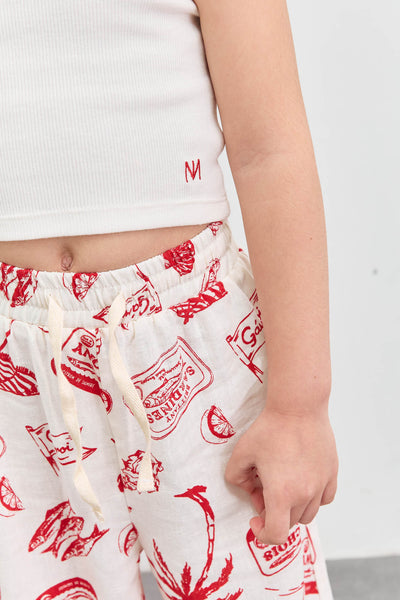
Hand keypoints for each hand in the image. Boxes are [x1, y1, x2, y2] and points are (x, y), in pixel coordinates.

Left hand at [224, 403, 337, 544]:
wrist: (298, 407)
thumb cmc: (270, 428)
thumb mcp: (242, 452)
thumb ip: (235, 476)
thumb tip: (245, 488)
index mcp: (281, 494)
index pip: (276, 534)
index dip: (263, 534)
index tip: (255, 520)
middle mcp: (305, 494)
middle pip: (290, 523)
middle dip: (273, 515)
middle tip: (262, 492)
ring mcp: (321, 484)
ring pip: (308, 513)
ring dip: (293, 508)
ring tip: (282, 485)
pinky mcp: (332, 473)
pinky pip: (324, 498)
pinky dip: (312, 498)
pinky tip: (301, 481)